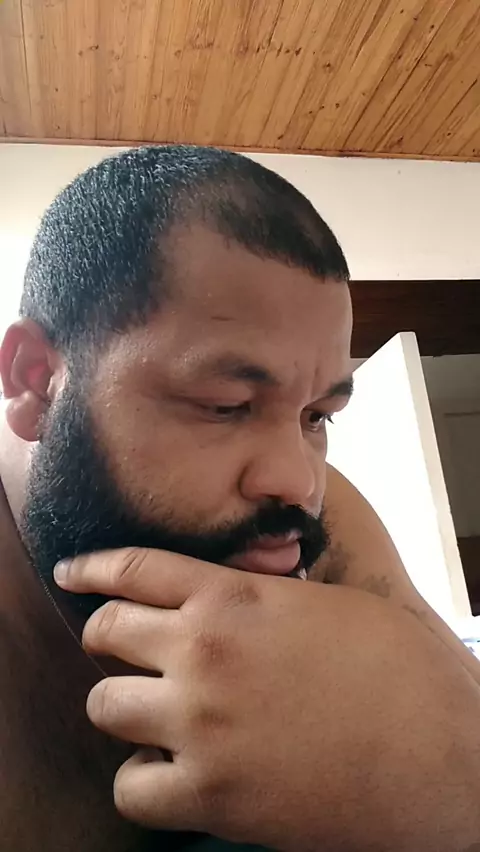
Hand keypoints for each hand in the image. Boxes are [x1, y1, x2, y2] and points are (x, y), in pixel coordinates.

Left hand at [55, 548, 479, 851]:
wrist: (442, 756)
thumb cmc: (402, 671)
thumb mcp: (337, 599)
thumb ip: (273, 586)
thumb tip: (239, 579)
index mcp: (235, 597)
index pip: (133, 568)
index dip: (93, 568)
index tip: (72, 573)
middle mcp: (203, 654)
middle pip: (105, 632)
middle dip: (109, 636)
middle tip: (125, 650)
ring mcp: (199, 725)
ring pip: (105, 705)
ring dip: (125, 707)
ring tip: (155, 713)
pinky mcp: (210, 795)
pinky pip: (130, 789)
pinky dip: (144, 782)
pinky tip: (172, 773)